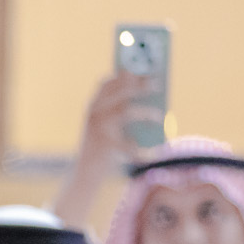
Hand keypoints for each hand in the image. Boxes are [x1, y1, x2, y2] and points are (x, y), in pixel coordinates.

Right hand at [49, 71, 151, 227]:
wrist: (84, 175)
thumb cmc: (100, 149)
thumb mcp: (107, 127)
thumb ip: (120, 110)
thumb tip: (146, 95)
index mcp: (92, 107)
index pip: (107, 82)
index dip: (125, 74)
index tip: (143, 68)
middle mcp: (93, 114)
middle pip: (119, 91)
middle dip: (139, 85)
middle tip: (157, 84)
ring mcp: (98, 129)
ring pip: (125, 111)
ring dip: (145, 112)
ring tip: (159, 116)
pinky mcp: (105, 146)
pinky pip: (131, 144)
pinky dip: (143, 149)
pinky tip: (154, 151)